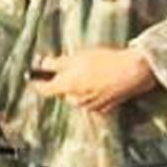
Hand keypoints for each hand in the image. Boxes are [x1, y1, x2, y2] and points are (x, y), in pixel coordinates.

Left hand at [31, 48, 158, 114]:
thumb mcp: (77, 57)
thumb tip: (42, 64)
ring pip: (77, 98)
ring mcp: (90, 107)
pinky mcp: (104, 109)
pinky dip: (93, 94)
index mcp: (66, 88)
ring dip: (80, 88)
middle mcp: (76, 101)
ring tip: (92, 73)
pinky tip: (102, 82)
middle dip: (65, 82)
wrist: (132, 71)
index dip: (38, 82)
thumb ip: (56, 63)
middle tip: (74, 67)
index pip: (44, 90)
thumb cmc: (104, 61)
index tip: (34, 78)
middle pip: (63, 93)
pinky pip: (92, 102)